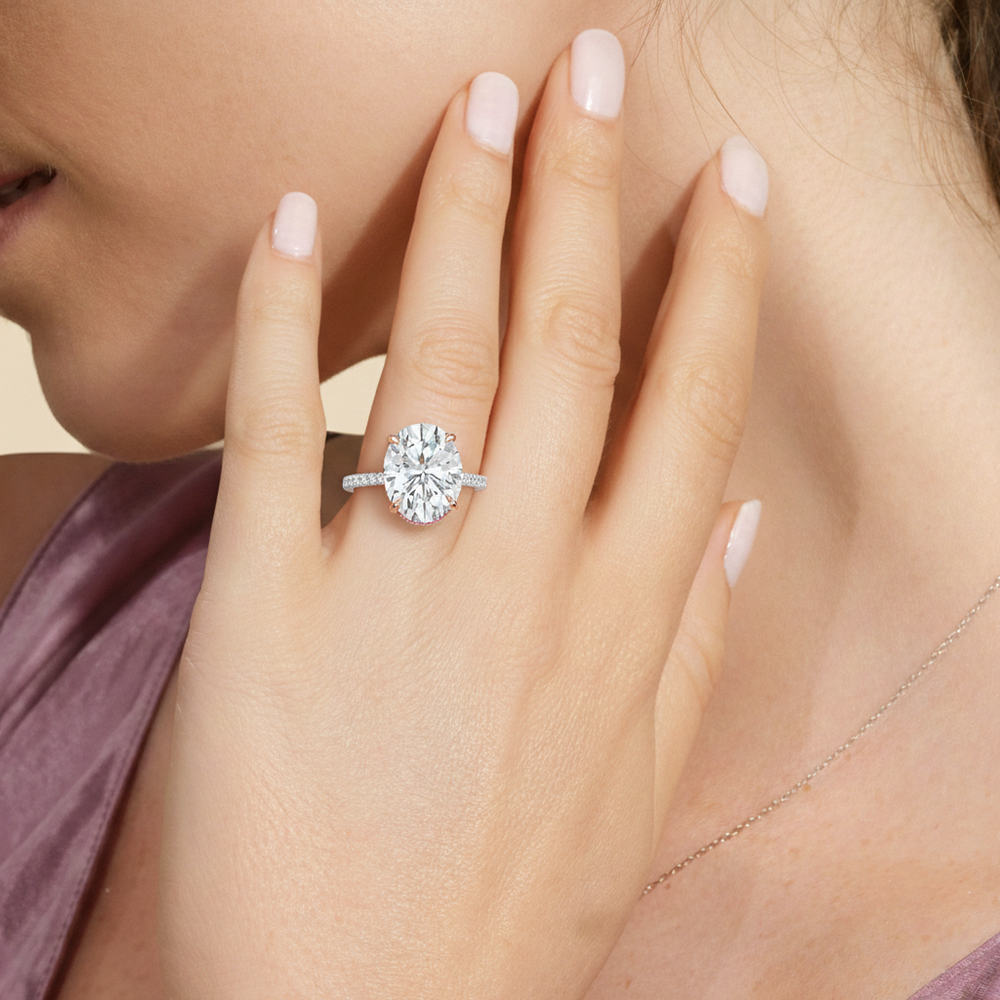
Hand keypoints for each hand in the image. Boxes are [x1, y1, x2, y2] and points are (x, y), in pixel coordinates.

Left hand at [159, 30, 767, 999]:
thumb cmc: (507, 909)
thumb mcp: (640, 783)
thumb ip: (692, 638)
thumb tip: (724, 513)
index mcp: (629, 613)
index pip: (691, 398)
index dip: (715, 277)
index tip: (726, 179)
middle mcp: (529, 572)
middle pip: (570, 337)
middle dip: (589, 188)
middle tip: (592, 69)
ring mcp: (398, 581)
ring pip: (443, 354)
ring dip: (464, 213)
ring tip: (481, 105)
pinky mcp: (267, 605)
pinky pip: (276, 430)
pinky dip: (286, 315)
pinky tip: (294, 218)